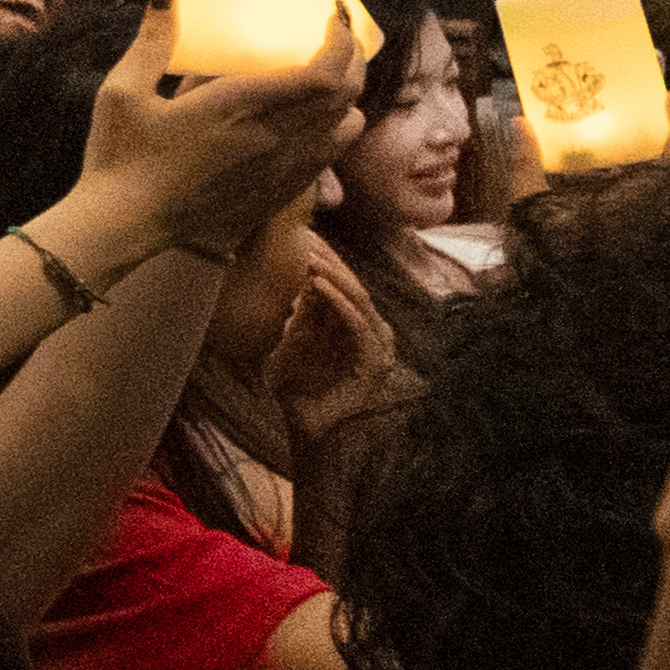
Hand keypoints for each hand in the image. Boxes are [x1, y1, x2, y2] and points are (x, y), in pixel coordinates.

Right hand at [71, 0, 364, 266]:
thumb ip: (152, 39)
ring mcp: (279, 171)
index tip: (333, 16)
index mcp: (240, 108)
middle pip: (344, 94)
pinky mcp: (276, 195)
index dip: (341, 40)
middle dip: (352, 59)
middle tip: (336, 36)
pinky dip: (333, 130)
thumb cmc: (120, 158)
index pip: (323, 72)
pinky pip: (327, 157)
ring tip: (327, 78)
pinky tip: (309, 121)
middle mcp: (273, 140)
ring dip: (346, 96)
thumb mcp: (123, 92)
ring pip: (345, 126)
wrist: (123, 228)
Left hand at [261, 238, 393, 451]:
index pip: (341, 284)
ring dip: (331, 275)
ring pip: (356, 299)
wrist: (311, 432)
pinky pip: (356, 323)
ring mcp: (377, 345)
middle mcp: (369, 331)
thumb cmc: (298, 393)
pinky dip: (336, 302)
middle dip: (328, 261)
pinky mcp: (375, 359)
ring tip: (308, 256)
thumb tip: (300, 287)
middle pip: (351, 286)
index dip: (322, 261)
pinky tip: (316, 285)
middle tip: (304, 237)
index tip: (299, 237)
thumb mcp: (291, 348)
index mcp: (351, 326)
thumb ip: (300, 320)